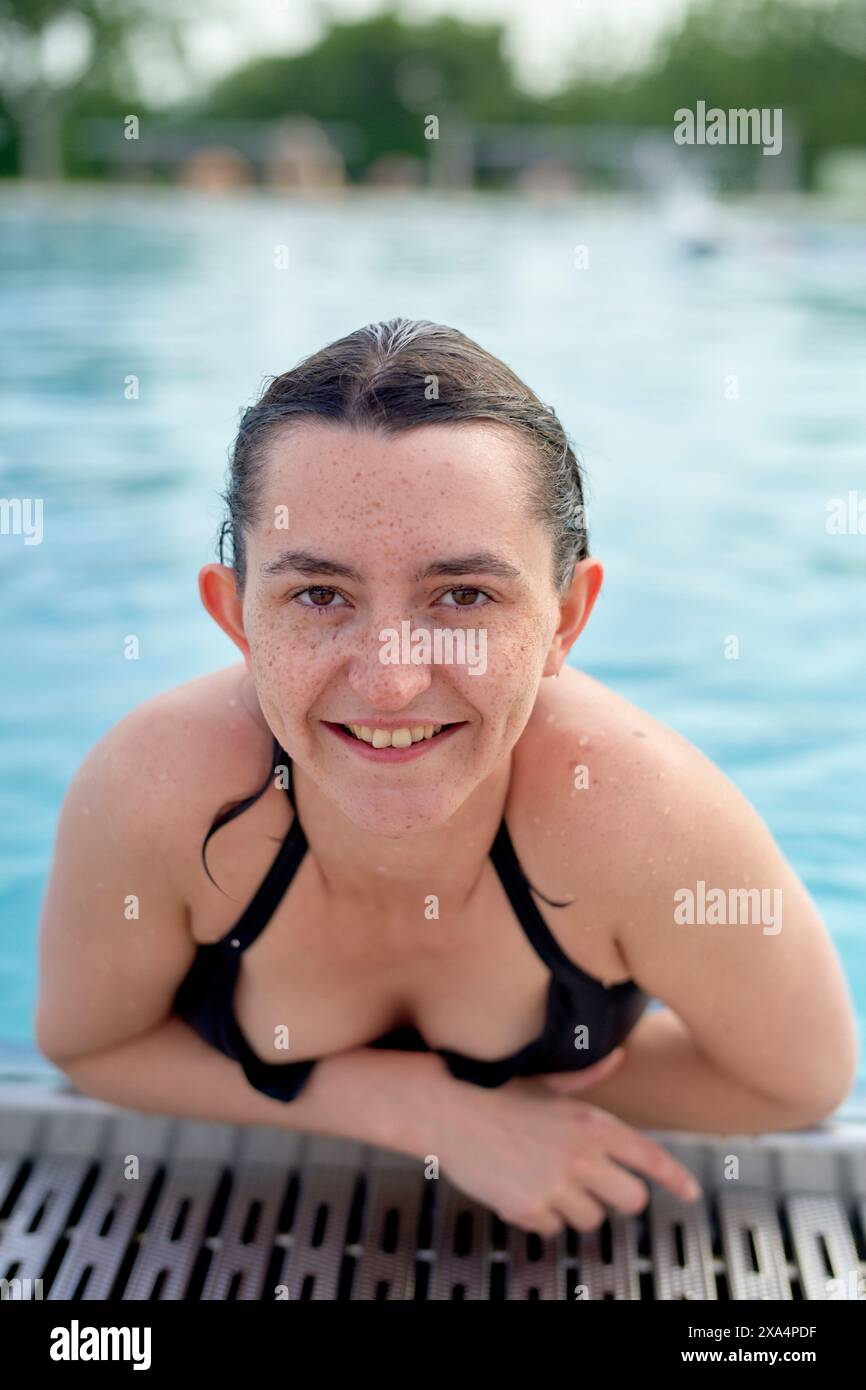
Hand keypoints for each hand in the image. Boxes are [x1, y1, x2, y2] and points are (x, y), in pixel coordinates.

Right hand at [436, 1048, 701, 1235]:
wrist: (444, 1108)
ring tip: (546, 1178)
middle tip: (598, 1187)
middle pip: (632, 1200)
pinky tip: (522, 1188)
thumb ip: (588, 1076)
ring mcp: (555, 1185)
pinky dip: (541, 1217)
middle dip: (619, 1198)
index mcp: (591, 1123)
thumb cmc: (495, 1092)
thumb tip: (618, 1056)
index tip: (691, 1194)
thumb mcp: (546, 1081)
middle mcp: (580, 1156)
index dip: (676, 1179)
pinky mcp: (529, 1208)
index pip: (650, 1157)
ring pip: (591, 1220)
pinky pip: (552, 1229)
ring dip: (575, 1208)